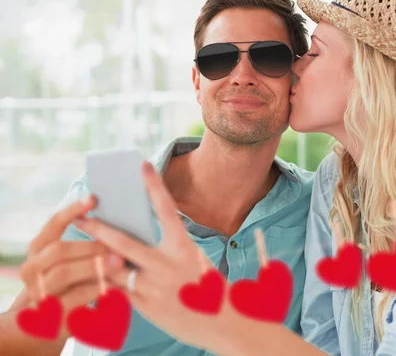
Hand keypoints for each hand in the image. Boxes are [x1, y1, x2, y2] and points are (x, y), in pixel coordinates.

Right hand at [18, 197, 125, 337]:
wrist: (53, 320)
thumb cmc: (72, 282)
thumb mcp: (75, 260)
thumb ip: (87, 242)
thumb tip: (116, 219)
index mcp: (38, 249)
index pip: (52, 224)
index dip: (72, 210)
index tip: (93, 198)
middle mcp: (33, 269)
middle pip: (58, 250)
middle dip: (89, 246)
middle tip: (115, 245)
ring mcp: (38, 291)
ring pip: (63, 273)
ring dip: (93, 265)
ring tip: (118, 261)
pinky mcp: (51, 313)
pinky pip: (73, 298)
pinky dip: (94, 289)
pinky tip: (114, 285)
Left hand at [74, 162, 224, 347]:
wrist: (224, 322)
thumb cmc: (209, 287)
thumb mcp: (194, 260)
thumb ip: (167, 250)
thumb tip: (134, 242)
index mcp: (184, 247)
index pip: (166, 210)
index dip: (154, 186)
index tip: (143, 165)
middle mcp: (167, 265)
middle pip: (124, 242)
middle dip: (98, 229)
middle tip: (80, 218)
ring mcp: (155, 287)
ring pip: (115, 269)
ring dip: (99, 260)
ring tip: (83, 254)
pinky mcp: (147, 307)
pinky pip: (119, 292)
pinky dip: (108, 284)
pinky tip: (98, 279)